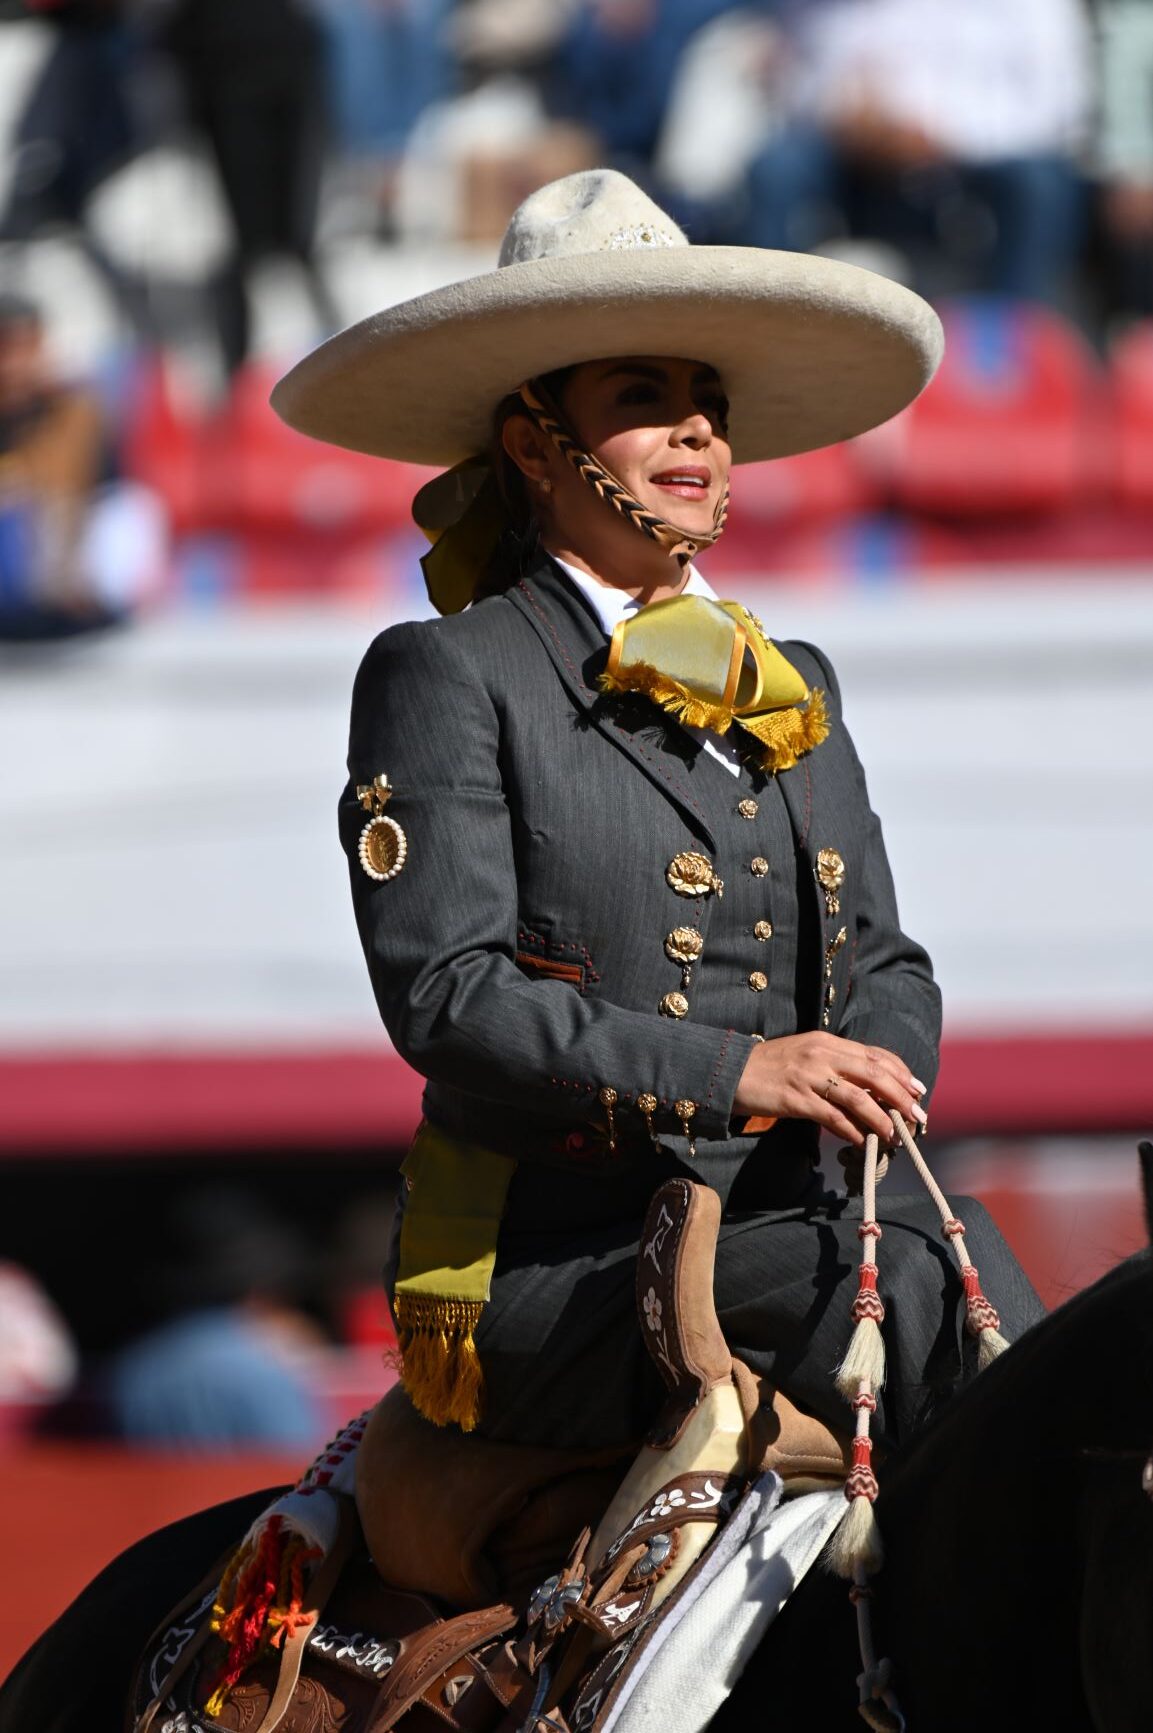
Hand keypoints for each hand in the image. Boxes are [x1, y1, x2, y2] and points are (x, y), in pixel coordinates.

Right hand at [733, 1033, 925, 1147]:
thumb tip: (869, 1093)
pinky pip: (833, 1117)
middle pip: (873, 1072)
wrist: (729, 1072)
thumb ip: (835, 1067)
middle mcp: (821, 1054)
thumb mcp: (806, 1057)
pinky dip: (853, 1131)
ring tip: (894, 1136)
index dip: (900, 1072)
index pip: (874, 1054)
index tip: (917, 1091)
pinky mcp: (795, 1099)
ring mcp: (808, 1075)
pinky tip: (862, 1142)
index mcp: (827, 1041)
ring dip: (882, 1118)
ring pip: (858, 1096)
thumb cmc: (769, 1068)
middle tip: (917, 1117)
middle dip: (901, 1096)